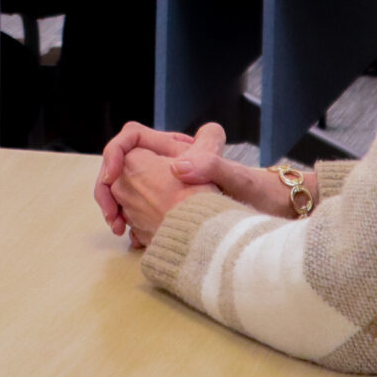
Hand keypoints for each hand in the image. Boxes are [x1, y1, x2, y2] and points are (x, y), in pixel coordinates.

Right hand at [97, 119, 302, 241]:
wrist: (268, 215)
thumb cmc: (257, 192)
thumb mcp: (237, 178)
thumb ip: (210, 164)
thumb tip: (177, 167)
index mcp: (176, 150)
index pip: (131, 136)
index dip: (115, 152)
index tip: (113, 175)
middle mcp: (166, 165)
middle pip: (120, 166)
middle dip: (108, 189)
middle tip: (112, 217)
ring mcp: (164, 188)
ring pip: (123, 191)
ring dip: (114, 207)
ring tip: (121, 231)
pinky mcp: (166, 211)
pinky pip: (135, 211)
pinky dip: (128, 222)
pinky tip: (134, 241)